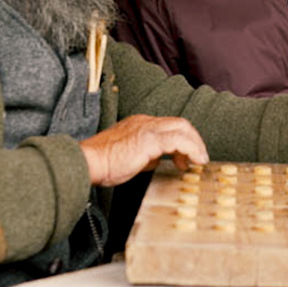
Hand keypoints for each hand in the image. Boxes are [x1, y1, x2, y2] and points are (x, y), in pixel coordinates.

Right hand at [79, 114, 209, 186]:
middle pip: (180, 123)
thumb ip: (145, 155)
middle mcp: (145, 122)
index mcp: (139, 124)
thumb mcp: (129, 157)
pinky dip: (191, 149)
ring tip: (199, 161)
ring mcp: (147, 128)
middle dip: (194, 140)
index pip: (168, 126)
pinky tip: (193, 161)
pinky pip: (178, 140)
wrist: (88, 162)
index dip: (182, 141)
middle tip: (198, 158)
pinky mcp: (149, 140)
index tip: (184, 158)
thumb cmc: (102, 164)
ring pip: (182, 128)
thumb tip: (157, 160)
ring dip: (195, 145)